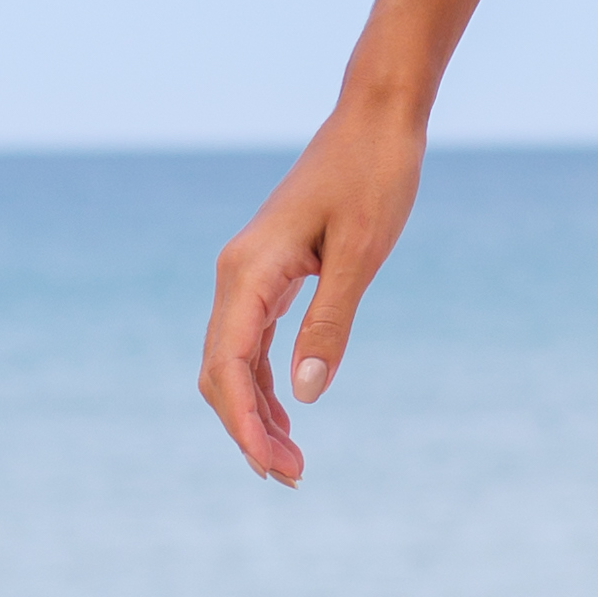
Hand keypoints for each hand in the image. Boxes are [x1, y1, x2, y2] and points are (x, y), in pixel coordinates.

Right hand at [200, 102, 426, 484]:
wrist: (376, 118)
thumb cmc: (374, 175)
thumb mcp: (361, 253)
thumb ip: (330, 323)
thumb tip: (307, 396)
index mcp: (250, 270)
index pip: (229, 366)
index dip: (244, 424)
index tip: (272, 468)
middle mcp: (236, 273)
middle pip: (221, 372)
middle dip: (247, 429)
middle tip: (291, 478)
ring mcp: (249, 272)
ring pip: (233, 361)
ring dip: (255, 412)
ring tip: (291, 462)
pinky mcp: (269, 272)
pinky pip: (252, 340)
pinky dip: (265, 382)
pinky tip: (289, 414)